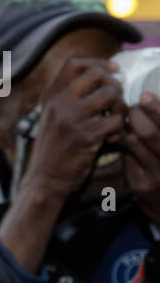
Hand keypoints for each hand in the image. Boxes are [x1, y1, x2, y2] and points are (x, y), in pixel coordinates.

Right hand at [20, 57, 125, 200]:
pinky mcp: (86, 136)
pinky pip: (116, 120)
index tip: (111, 71)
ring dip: (120, 106)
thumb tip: (100, 76)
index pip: (74, 63)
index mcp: (50, 96)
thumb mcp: (52, 117)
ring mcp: (71, 119)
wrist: (44, 179)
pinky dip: (119, 129)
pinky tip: (111, 138)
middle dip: (113, 84)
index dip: (97, 63)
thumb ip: (68, 97)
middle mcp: (59, 103)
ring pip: (111, 94)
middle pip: (96, 74)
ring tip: (115, 119)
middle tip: (115, 100)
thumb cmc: (54, 148)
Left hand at [124, 92, 159, 226]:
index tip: (145, 96)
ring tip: (130, 122)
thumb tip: (151, 101)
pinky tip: (128, 142)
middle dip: (138, 116)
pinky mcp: (140, 185)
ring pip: (134, 144)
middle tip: (133, 107)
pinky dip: (126, 146)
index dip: (156, 109)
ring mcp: (156, 176)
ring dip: (128, 129)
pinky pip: (127, 157)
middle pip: (149, 133)